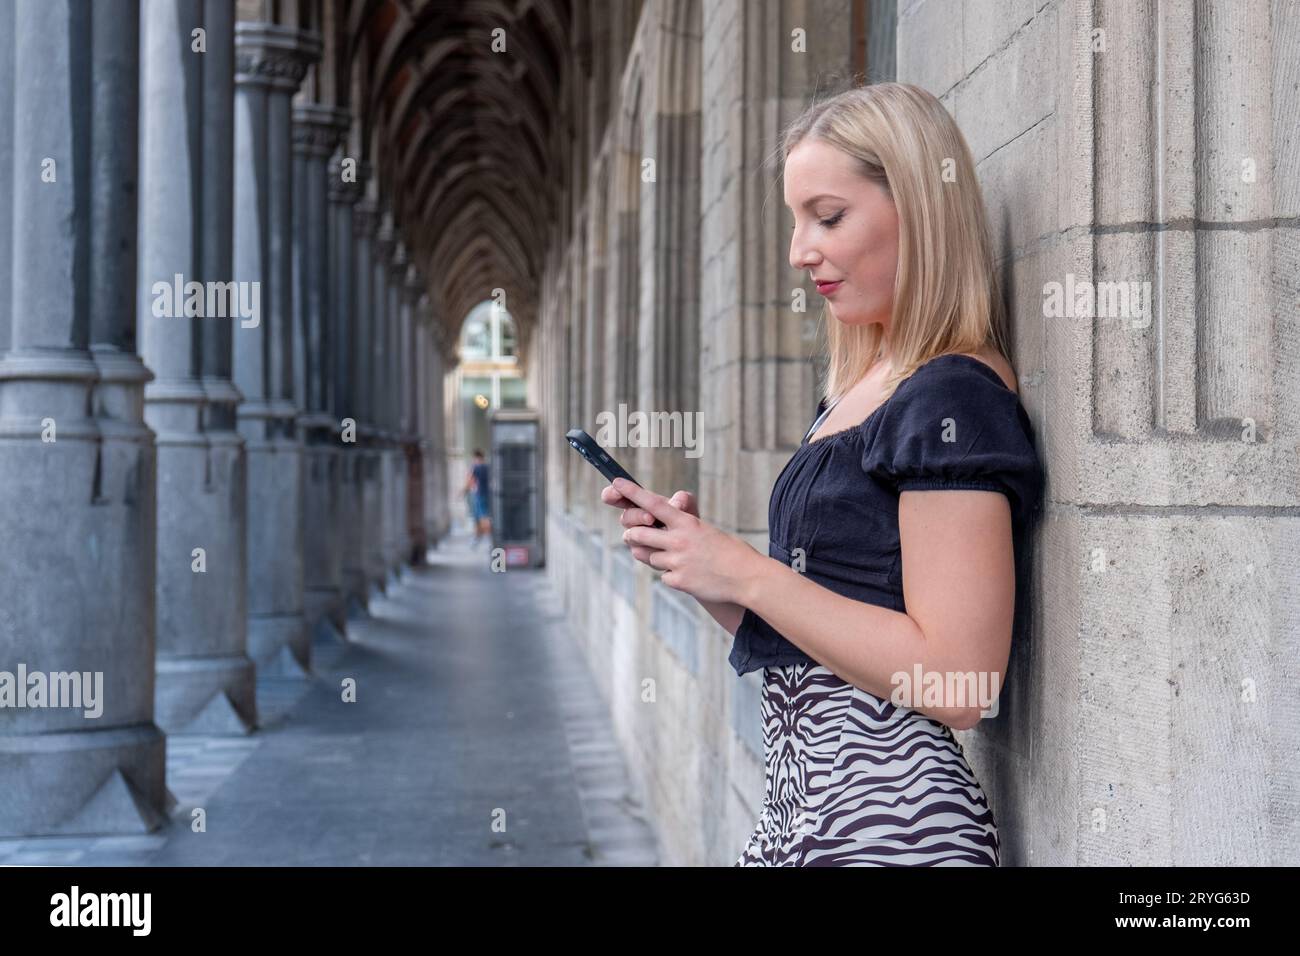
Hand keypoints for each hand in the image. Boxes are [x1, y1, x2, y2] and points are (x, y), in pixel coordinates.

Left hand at [607, 477, 762, 604]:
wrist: (747, 577)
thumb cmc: (729, 551)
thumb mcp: (706, 531)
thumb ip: (681, 530)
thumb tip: (657, 531)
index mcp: (687, 523)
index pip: (652, 504)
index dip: (632, 492)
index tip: (616, 482)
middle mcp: (678, 540)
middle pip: (638, 534)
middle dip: (634, 535)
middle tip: (635, 536)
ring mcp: (677, 562)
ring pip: (649, 558)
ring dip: (657, 558)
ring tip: (679, 559)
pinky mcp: (678, 581)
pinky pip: (664, 577)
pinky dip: (673, 576)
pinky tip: (691, 575)